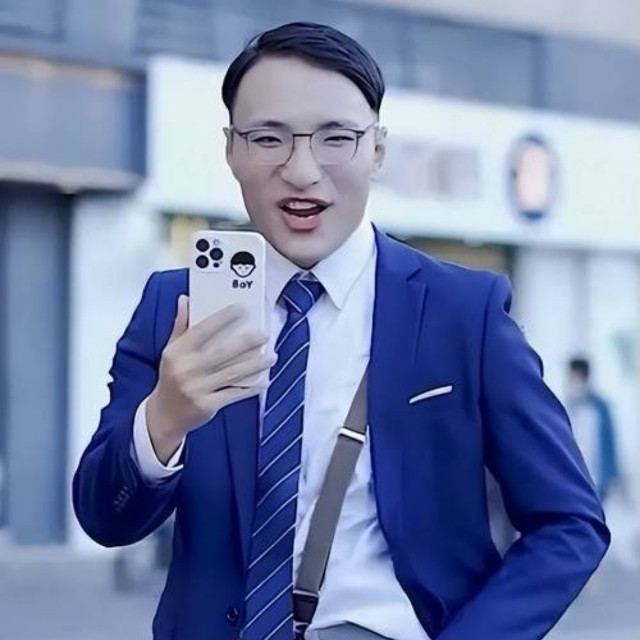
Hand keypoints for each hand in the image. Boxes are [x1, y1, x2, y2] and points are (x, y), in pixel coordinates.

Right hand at [146, 295, 274, 462]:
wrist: (164, 415)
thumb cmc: (171, 377)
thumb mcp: (171, 351)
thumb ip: (180, 326)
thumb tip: (186, 299)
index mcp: (176, 352)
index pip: (202, 330)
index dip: (222, 318)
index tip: (242, 309)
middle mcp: (186, 369)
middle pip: (221, 352)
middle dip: (246, 342)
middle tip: (265, 334)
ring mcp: (197, 389)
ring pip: (232, 373)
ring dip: (255, 365)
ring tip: (272, 356)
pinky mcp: (207, 405)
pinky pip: (233, 394)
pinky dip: (250, 388)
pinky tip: (264, 380)